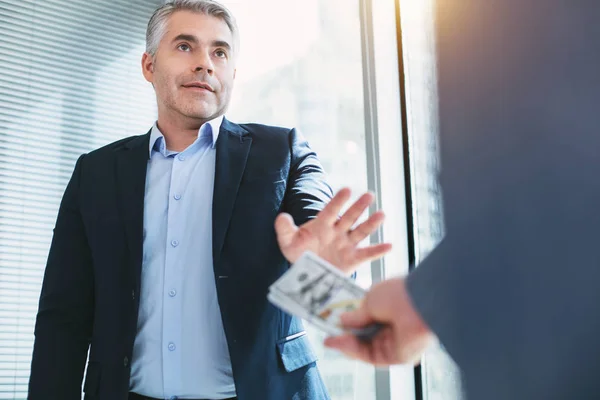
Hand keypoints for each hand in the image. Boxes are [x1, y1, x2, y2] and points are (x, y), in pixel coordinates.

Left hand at [275, 188, 391, 273]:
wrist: (307, 272)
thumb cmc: (299, 253)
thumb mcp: (287, 241)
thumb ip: (284, 229)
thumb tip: (281, 216)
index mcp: (322, 225)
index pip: (330, 210)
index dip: (338, 201)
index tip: (347, 190)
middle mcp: (337, 232)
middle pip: (350, 217)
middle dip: (359, 207)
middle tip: (369, 195)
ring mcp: (346, 245)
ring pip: (360, 232)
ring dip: (371, 224)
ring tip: (382, 215)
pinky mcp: (352, 259)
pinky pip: (367, 254)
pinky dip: (378, 250)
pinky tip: (389, 245)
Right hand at [324, 277, 435, 365]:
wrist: (420, 301)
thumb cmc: (400, 293)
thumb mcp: (370, 299)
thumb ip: (356, 314)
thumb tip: (343, 320)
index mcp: (391, 310)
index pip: (368, 321)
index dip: (350, 323)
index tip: (334, 322)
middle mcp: (395, 328)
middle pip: (365, 338)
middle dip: (345, 337)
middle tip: (329, 335)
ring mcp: (396, 343)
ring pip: (365, 349)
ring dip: (346, 344)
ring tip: (331, 339)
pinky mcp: (398, 357)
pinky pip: (371, 356)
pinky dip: (354, 351)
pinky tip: (341, 342)